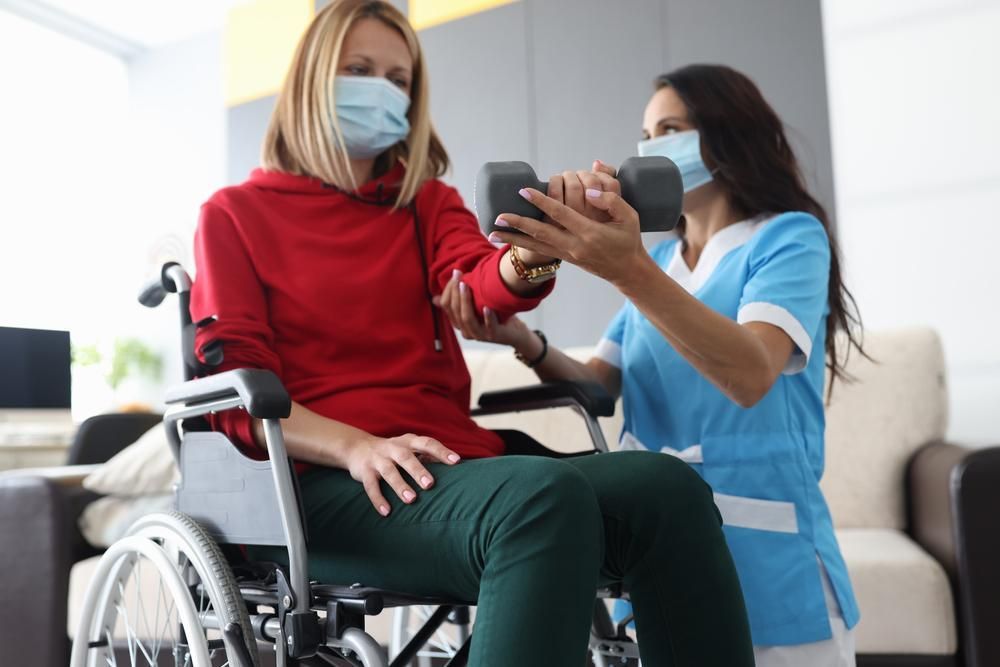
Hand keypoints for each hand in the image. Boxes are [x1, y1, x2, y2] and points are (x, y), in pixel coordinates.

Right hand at [344, 432, 460, 515]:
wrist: (357, 447)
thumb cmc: (393, 451)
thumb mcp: (409, 448)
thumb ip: (428, 455)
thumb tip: (455, 466)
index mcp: (408, 442)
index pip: (427, 443)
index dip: (441, 451)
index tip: (456, 461)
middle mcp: (393, 448)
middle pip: (406, 457)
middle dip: (418, 470)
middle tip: (430, 484)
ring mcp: (378, 459)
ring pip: (389, 472)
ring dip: (400, 486)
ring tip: (411, 500)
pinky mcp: (364, 471)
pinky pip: (371, 486)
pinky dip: (378, 499)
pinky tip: (386, 512)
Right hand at [433, 269, 532, 346]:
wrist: (515, 333)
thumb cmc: (494, 317)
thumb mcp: (474, 307)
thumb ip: (458, 302)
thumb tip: (434, 299)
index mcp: (459, 323)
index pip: (447, 306)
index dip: (449, 290)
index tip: (455, 274)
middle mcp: (466, 331)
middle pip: (455, 311)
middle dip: (455, 292)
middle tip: (458, 275)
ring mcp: (480, 335)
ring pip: (467, 318)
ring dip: (465, 301)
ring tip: (466, 286)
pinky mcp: (493, 336)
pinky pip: (488, 327)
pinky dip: (487, 317)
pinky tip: (486, 306)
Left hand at [491, 169, 642, 286]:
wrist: (627, 270)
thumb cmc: (629, 239)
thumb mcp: (630, 216)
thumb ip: (612, 200)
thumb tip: (590, 191)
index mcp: (589, 233)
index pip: (560, 214)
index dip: (541, 201)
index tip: (524, 191)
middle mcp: (575, 245)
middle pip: (540, 233)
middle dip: (518, 224)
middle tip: (498, 216)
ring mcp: (568, 254)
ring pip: (535, 246)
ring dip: (512, 239)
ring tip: (491, 233)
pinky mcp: (565, 258)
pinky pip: (540, 251)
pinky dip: (523, 246)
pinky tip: (508, 241)